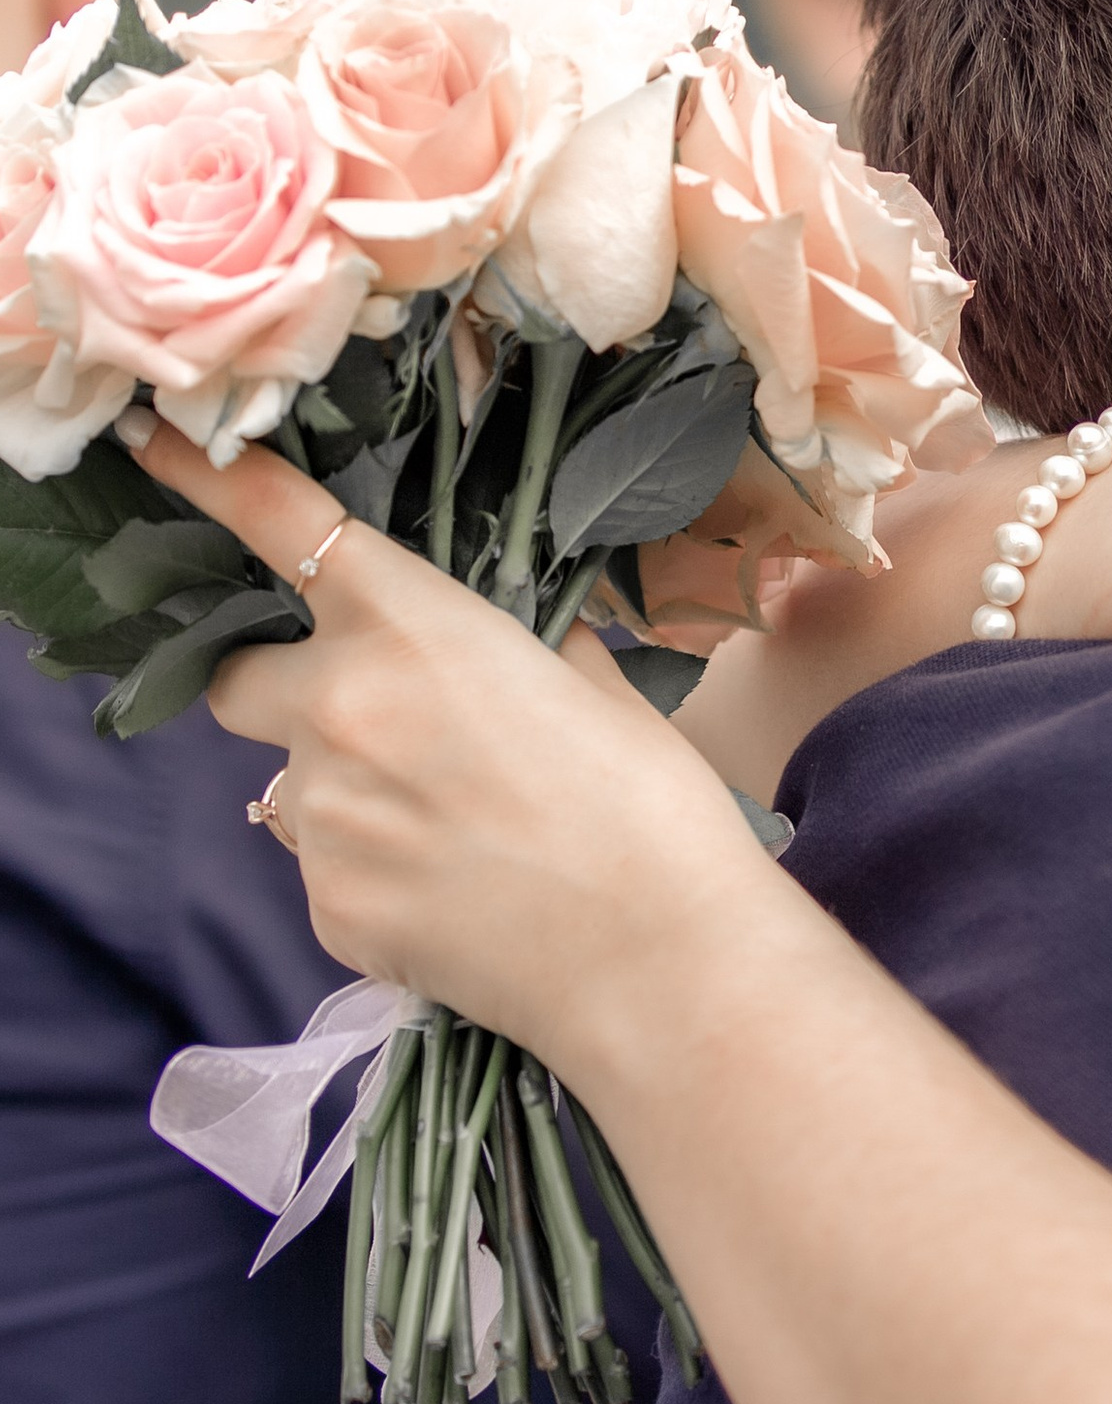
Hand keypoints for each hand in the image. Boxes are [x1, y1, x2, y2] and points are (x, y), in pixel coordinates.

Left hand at [127, 416, 769, 1059]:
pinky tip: (459, 888)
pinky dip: (373, 868)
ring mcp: (321, 819)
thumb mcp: (596, 689)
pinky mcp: (326, 907)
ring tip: (459, 830)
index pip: (282, 527)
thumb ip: (513, 647)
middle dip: (291, 688)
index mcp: (413, 631)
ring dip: (349, 788)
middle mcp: (338, 713)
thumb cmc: (654, 810)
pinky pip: (323, 866)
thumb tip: (488, 646)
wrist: (660, 961)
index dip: (211, 477)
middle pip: (239, 679)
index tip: (159, 442)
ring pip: (293, 782)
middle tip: (388, 724)